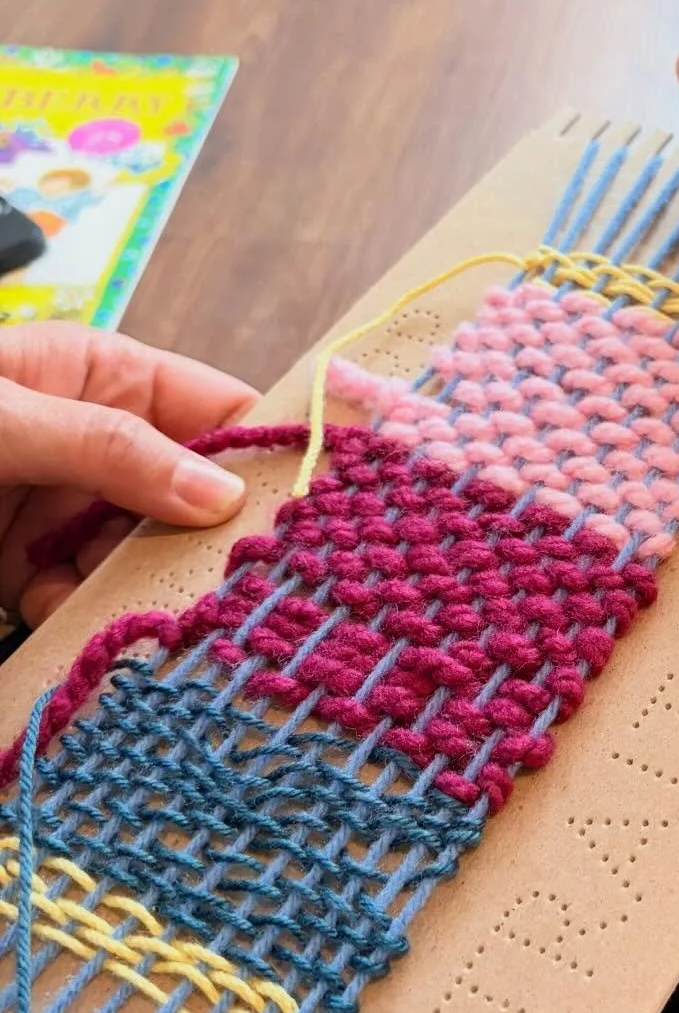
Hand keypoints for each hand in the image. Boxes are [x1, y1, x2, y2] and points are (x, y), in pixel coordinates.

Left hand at [0, 324, 256, 626]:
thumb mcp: (8, 416)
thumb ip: (109, 447)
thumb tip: (221, 494)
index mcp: (106, 379)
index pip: (217, 411)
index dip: (268, 455)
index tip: (314, 509)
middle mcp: (97, 445)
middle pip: (190, 498)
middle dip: (215, 544)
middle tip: (254, 586)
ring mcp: (62, 509)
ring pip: (141, 558)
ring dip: (154, 592)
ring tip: (177, 623)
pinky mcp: (24, 568)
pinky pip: (78, 599)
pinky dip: (89, 621)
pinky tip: (94, 634)